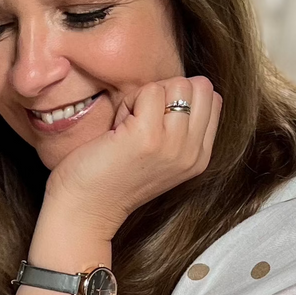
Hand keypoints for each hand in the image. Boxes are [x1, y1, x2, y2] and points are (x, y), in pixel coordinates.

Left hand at [43, 76, 221, 240]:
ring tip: (128, 126)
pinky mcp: (147, 137)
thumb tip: (181, 87)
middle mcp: (192, 153)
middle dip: (167, 92)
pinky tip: (117, 129)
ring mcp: (173, 145)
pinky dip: (129, 102)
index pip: (211, 98)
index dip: (178, 99)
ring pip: (177, 84)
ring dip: (146, 97)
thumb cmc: (111, 177)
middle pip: (200, 87)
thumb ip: (179, 128)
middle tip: (141, 120)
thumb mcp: (161, 155)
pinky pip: (149, 90)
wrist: (84, 210)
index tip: (153, 123)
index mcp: (199, 157)